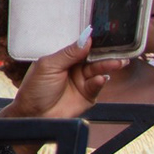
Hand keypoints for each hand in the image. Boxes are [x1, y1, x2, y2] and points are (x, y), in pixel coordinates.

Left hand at [2, 34, 123, 120]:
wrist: (35, 114)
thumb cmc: (35, 89)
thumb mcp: (49, 66)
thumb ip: (69, 53)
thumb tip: (86, 39)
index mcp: (64, 59)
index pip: (83, 48)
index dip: (94, 43)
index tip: (105, 38)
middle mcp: (75, 69)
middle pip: (94, 59)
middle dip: (106, 56)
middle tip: (118, 52)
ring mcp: (82, 82)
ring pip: (99, 71)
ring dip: (107, 67)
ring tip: (116, 64)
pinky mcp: (88, 96)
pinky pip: (97, 87)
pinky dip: (99, 82)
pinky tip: (100, 79)